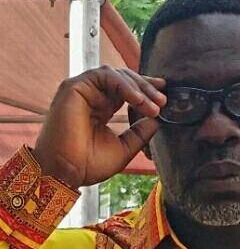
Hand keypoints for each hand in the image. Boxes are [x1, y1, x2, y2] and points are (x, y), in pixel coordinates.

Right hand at [33, 66, 165, 188]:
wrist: (65, 173)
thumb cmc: (88, 165)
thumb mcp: (124, 148)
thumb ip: (140, 133)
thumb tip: (157, 121)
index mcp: (102, 108)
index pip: (127, 91)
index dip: (146, 90)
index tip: (164, 97)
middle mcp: (92, 97)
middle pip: (124, 80)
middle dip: (147, 88)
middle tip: (163, 101)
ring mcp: (83, 91)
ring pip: (116, 75)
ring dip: (139, 87)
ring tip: (154, 105)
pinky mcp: (74, 87)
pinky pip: (105, 76)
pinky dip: (125, 86)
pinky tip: (138, 100)